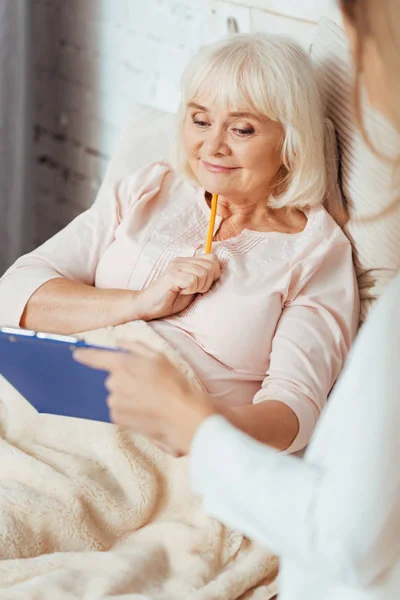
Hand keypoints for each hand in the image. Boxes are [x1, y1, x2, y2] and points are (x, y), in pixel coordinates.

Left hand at [74, 340, 215, 453]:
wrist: (182, 417)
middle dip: (124, 379)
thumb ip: (135, 347)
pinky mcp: (117, 418)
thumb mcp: (160, 357)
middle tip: (146, 383)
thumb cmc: (175, 385)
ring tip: (149, 398)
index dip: (85, 355)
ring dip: (127, 395)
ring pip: (115, 394)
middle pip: (112, 378)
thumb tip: (118, 343)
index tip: (76, 353)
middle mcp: (114, 383)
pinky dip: (128, 409)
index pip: (96, 357)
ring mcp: (114, 402)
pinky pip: (118, 409)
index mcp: (123, 364)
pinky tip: (145, 409)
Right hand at [138, 254, 219, 319]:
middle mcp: (181, 260)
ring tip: (186, 291)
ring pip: (203, 273)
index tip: (202, 285)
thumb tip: (219, 272)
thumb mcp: (192, 287)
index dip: (213, 273)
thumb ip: (203, 278)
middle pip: (211, 265)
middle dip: (207, 282)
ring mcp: (176, 267)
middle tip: (194, 290)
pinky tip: (181, 291)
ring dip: (198, 287)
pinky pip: (193, 280)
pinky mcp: (172, 276)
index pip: (212, 258)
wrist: (148, 306)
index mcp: (187, 261)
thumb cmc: (171, 299)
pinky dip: (190, 289)